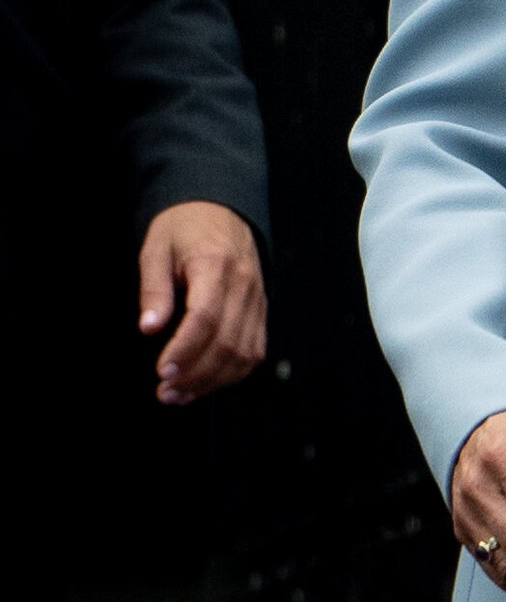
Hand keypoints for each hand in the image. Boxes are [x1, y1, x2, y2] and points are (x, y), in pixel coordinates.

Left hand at [137, 200, 266, 403]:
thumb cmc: (186, 227)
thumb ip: (153, 288)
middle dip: (195, 374)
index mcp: (215, 265)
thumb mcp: (157, 248)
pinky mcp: (260, 307)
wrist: (221, 208)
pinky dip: (233, 372)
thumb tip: (149, 327)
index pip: (206, 317)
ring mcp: (256, 297)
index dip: (185, 350)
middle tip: (165, 391)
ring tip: (181, 393)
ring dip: (213, 380)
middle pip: (227, 341)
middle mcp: (243, 283)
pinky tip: (207, 381)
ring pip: (244, 351)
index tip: (162, 371)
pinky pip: (255, 348)